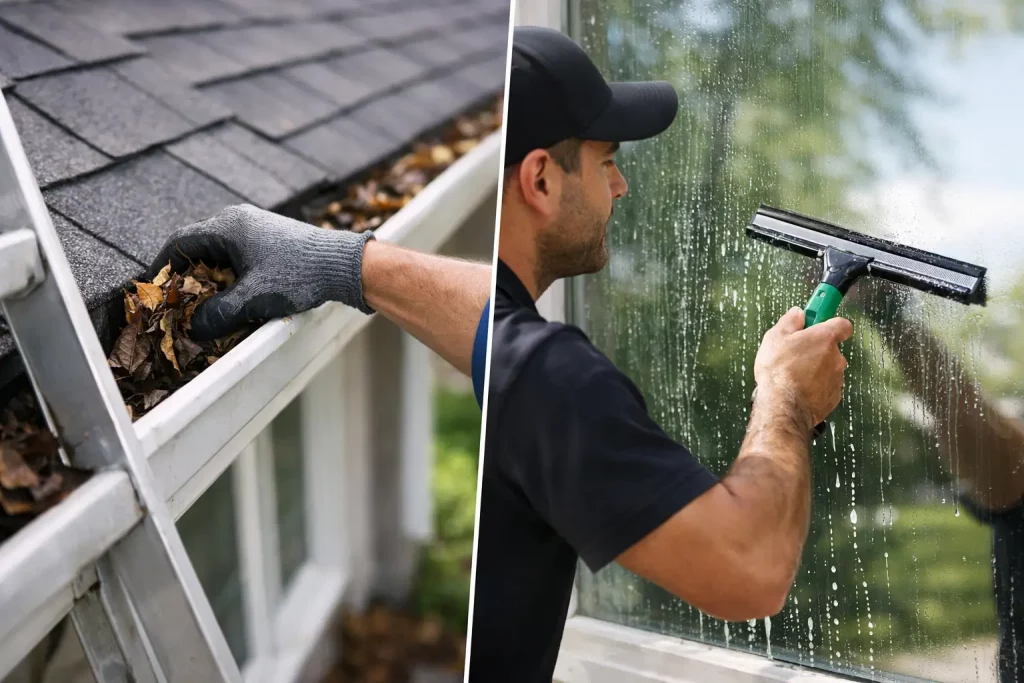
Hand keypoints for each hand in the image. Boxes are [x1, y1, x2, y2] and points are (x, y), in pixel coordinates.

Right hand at [146, 204, 375, 339]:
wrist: (343, 264)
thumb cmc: (298, 275)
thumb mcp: (253, 298)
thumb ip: (218, 314)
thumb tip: (193, 329)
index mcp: (227, 226)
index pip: (179, 242)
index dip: (162, 266)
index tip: (154, 289)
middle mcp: (238, 220)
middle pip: (198, 247)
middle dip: (186, 276)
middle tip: (178, 302)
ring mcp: (255, 227)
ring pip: (219, 252)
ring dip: (209, 277)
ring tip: (204, 303)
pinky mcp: (270, 238)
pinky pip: (238, 254)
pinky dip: (229, 274)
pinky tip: (234, 295)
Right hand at [754, 308, 852, 428]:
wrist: (783, 406)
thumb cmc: (779, 373)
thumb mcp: (775, 338)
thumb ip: (790, 321)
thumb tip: (797, 313)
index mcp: (825, 338)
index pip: (842, 323)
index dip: (829, 321)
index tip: (819, 319)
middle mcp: (836, 357)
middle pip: (831, 347)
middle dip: (816, 348)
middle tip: (796, 352)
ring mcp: (836, 378)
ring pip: (828, 368)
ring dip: (815, 369)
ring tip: (793, 374)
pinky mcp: (833, 397)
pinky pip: (826, 386)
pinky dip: (815, 386)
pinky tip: (798, 388)